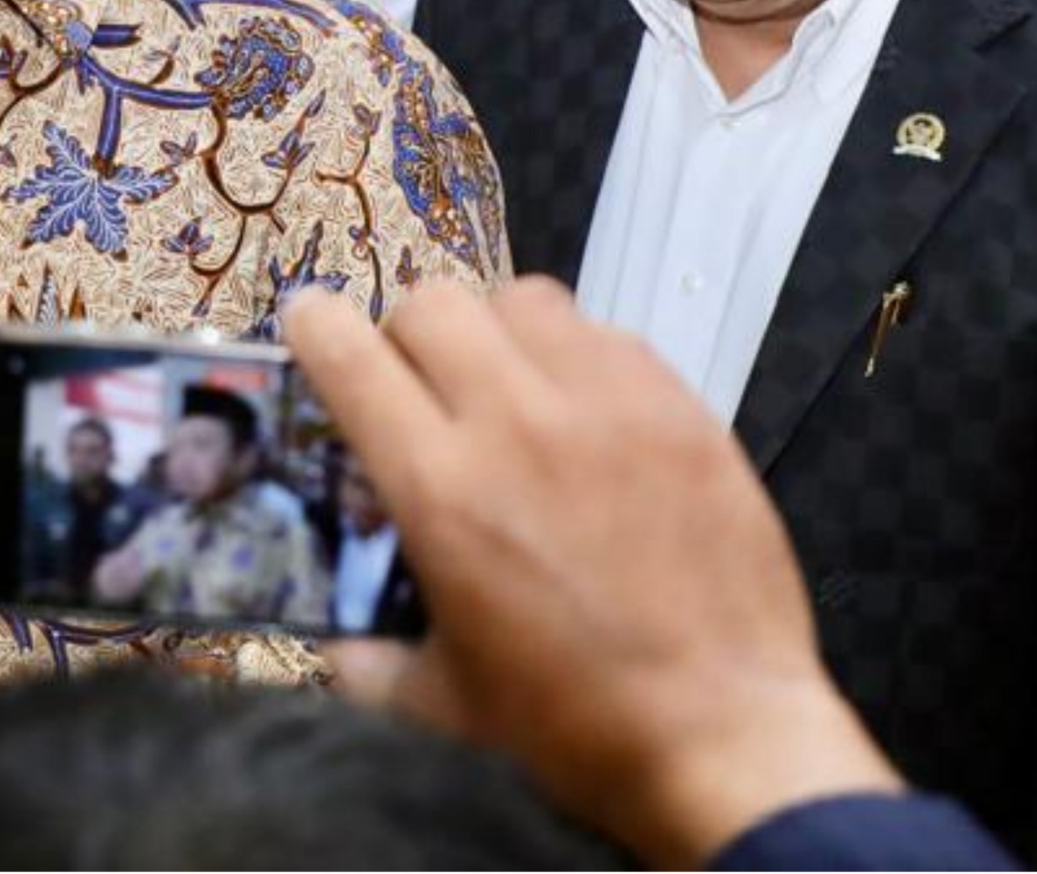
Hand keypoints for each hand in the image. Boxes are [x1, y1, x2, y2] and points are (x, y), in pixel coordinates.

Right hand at [284, 278, 900, 867]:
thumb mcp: (443, 703)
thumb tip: (334, 639)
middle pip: (432, 303)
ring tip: (510, 387)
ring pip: (523, 299)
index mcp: (441, 489)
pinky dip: (579, 358)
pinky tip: (589, 417)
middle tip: (421, 385)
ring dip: (495, 332)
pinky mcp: (681, 408)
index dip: (314, 328)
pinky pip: (608, 335)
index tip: (311, 329)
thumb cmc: (573, 726)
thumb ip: (368, 660)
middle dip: (407, 334)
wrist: (725, 737)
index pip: (349, 353)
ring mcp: (608, 405)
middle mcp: (517, 422)